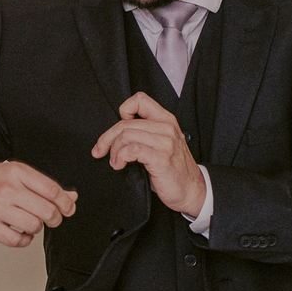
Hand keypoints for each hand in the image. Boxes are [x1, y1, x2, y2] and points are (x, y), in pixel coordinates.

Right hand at [0, 161, 77, 247]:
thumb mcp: (14, 174)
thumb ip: (42, 186)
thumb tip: (71, 197)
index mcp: (15, 171)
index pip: (52, 190)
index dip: (66, 203)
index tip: (68, 209)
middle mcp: (6, 188)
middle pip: (47, 210)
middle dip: (54, 218)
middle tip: (51, 219)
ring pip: (34, 226)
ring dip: (36, 228)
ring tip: (29, 223)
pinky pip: (17, 240)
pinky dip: (24, 239)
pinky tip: (19, 232)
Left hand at [92, 92, 205, 214]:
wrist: (192, 190)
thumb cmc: (172, 169)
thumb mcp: (161, 144)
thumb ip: (144, 133)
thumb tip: (114, 134)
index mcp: (166, 120)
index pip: (140, 100)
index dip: (123, 110)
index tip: (117, 129)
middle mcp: (166, 127)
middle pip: (125, 123)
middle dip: (106, 138)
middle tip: (99, 151)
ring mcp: (165, 142)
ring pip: (125, 136)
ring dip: (114, 151)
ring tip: (115, 162)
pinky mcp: (161, 158)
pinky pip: (131, 150)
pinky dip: (120, 157)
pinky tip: (120, 165)